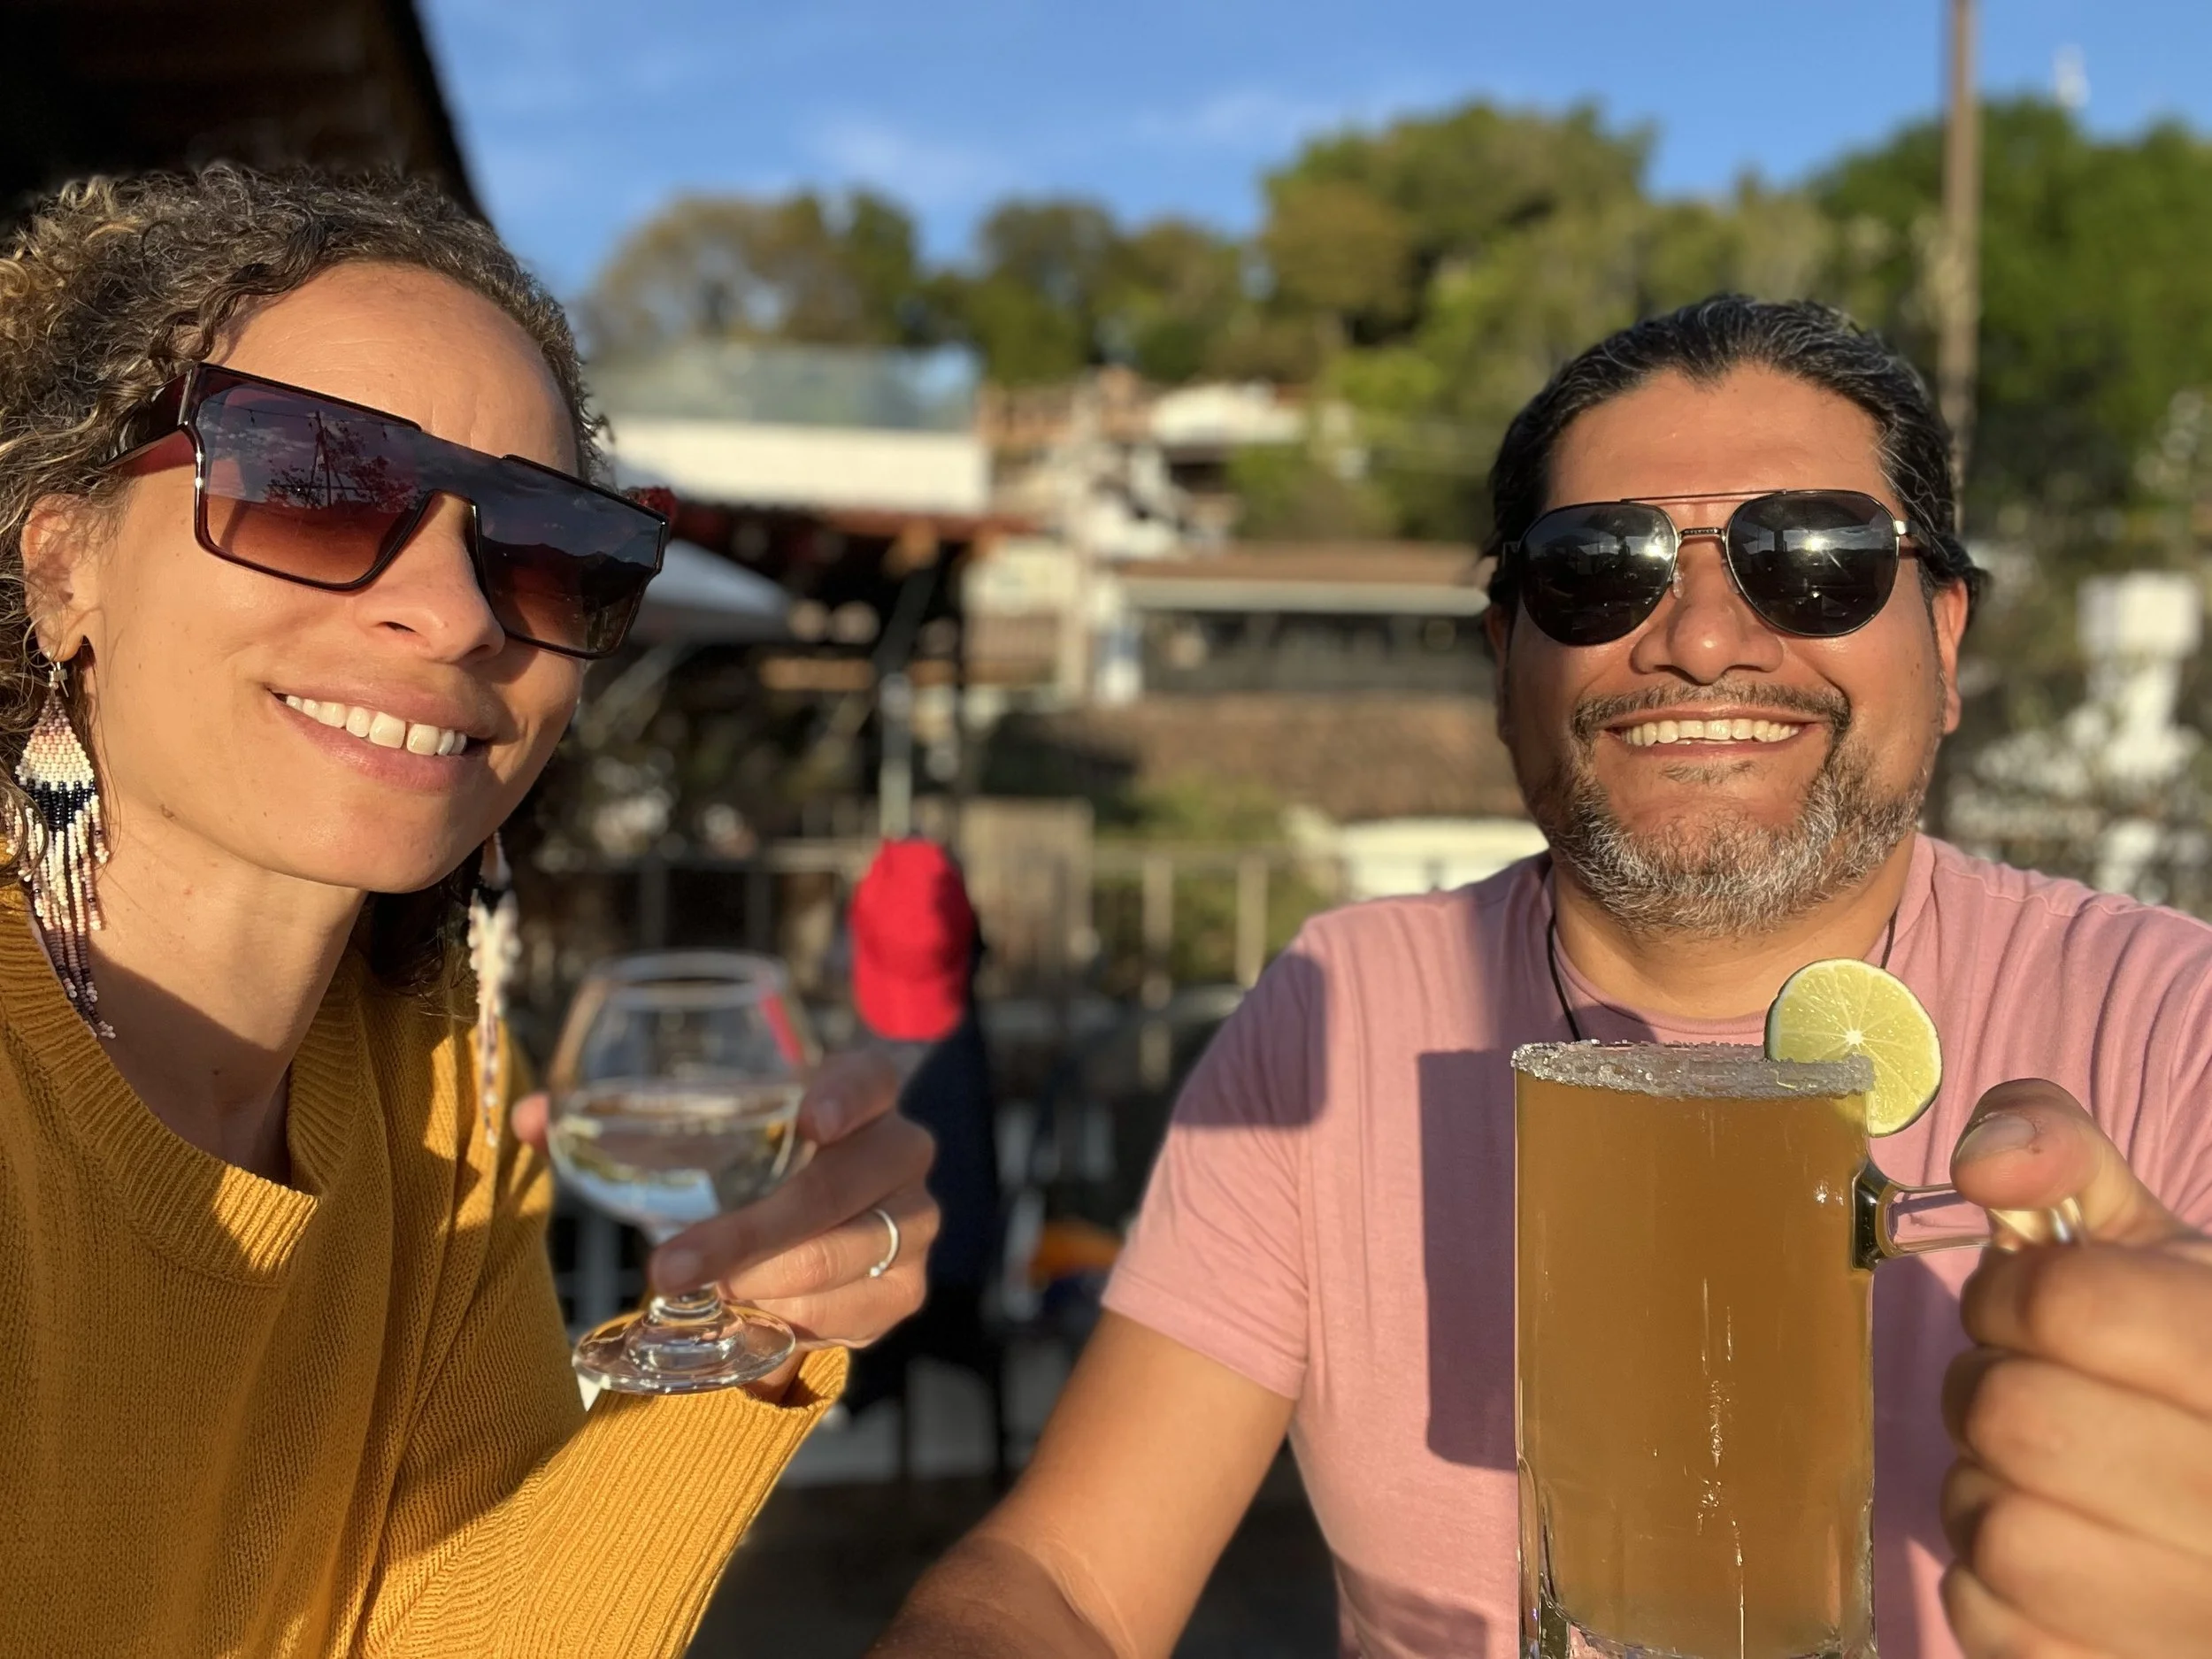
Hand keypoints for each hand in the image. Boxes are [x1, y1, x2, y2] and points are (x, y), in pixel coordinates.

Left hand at [512, 1048, 937, 1353]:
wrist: (811, 1233)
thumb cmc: (749, 1169)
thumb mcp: (702, 1139)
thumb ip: (620, 1126)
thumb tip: (525, 1120)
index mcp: (859, 1095)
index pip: (873, 1077)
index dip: (848, 1094)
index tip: (806, 1118)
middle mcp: (900, 1151)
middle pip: (848, 1181)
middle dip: (759, 1228)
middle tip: (675, 1265)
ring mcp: (913, 1222)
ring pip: (854, 1253)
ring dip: (773, 1281)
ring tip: (709, 1297)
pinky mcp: (905, 1287)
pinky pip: (862, 1310)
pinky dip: (804, 1319)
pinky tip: (755, 1318)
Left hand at [1938, 1079, 2211, 1657]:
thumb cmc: (2185, 1364)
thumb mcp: (2151, 1245)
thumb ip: (2063, 1158)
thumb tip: (1987, 1158)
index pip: (2069, 1303)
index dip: (2015, 1290)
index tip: (2034, 1306)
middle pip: (2017, 1417)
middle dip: (1992, 1385)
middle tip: (2032, 1388)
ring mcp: (2201, 1611)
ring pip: (1998, 1528)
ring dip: (1986, 1488)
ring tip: (2047, 1475)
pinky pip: (1990, 1621)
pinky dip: (1991, 1582)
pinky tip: (2059, 1553)